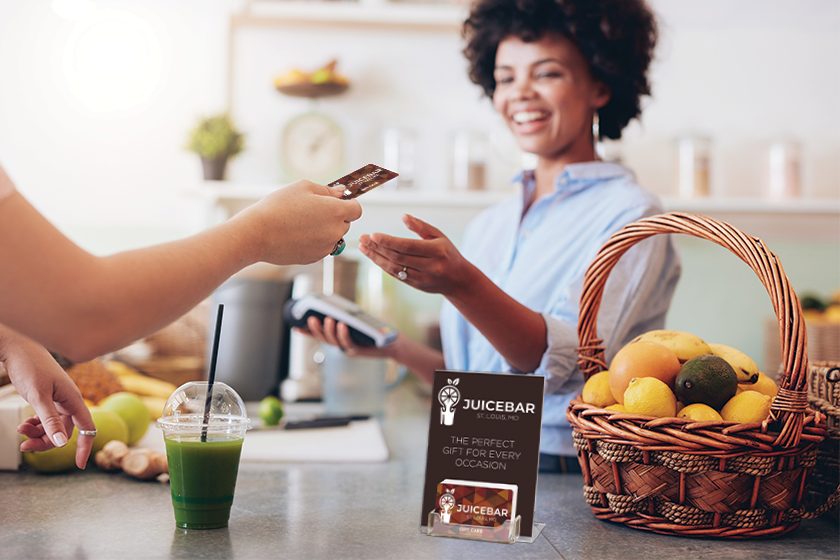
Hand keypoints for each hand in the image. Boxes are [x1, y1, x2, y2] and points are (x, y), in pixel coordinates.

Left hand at [1, 327, 94, 468]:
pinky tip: (24, 424)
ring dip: (38, 433)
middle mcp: (69, 400)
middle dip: (47, 442)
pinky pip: (46, 418)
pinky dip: (36, 425)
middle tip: (25, 447)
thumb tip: (63, 442)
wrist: (18, 347)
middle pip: (66, 431)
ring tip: (20, 431)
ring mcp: (58, 399)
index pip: (87, 428)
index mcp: (73, 399)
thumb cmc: (30, 366)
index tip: (80, 465)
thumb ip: (50, 420)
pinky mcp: (48, 397)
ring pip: (54, 426)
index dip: (85, 447)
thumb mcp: (38, 396)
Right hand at [236, 180, 361, 264]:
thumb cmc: (278, 207)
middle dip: (335, 217)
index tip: (337, 202)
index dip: (348, 204)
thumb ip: (327, 190)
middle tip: (313, 210)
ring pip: (333, 237)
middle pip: (346, 223)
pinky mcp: (315, 258)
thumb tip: (341, 193)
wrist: (257, 234)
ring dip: (325, 230)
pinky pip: (322, 247)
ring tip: (302, 223)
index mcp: (336, 211)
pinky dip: (314, 241)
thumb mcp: (303, 187)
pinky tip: (296, 234)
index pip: (357, 209)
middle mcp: (335, 231)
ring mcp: (326, 247)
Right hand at [301, 316, 391, 358]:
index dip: (308, 333)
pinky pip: (349, 343)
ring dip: (329, 331)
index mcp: (339, 337)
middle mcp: (341, 344)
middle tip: (310, 319)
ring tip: (327, 319)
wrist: (393, 342)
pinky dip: (344, 334)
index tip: (295, 327)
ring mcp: (349, 348)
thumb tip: (336, 305)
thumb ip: (347, 316)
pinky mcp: (359, 351)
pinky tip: (342, 325)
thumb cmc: (376, 330)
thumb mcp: (359, 321)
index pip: (320, 335)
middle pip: (324, 339)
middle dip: (315, 330)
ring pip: (334, 342)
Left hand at [359, 214, 476, 298]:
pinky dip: (383, 265)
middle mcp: (430, 266)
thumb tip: (403, 216)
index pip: (408, 246)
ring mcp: (423, 278)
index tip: (373, 234)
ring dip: (376, 258)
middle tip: (363, 238)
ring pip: (395, 268)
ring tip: (363, 247)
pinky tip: (373, 256)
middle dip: (378, 248)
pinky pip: (396, 275)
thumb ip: (421, 226)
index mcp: (437, 251)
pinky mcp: (416, 286)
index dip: (389, 241)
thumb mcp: (439, 236)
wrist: (459, 280)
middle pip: (398, 257)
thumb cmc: (447, 253)